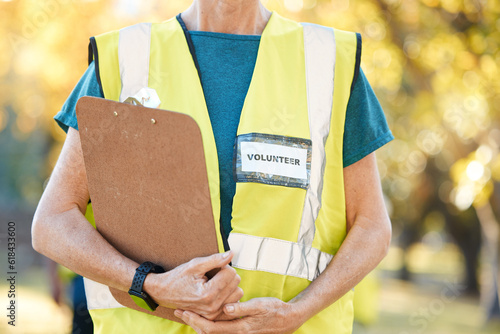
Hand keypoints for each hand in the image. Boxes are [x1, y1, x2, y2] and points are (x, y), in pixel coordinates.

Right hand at [145, 251, 242, 319]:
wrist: (164, 293)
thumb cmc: (179, 277)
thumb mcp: (195, 265)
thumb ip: (215, 259)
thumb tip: (231, 253)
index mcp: (208, 294)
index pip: (231, 273)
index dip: (222, 265)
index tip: (212, 267)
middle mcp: (212, 306)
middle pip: (236, 283)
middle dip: (227, 275)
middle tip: (213, 275)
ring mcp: (213, 313)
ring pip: (238, 293)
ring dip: (230, 285)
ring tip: (215, 283)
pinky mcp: (213, 316)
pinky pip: (232, 302)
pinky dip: (228, 295)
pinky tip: (218, 291)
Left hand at [174, 297, 304, 333]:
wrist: (289, 319)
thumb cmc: (275, 310)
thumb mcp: (261, 306)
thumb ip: (243, 308)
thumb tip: (226, 308)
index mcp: (240, 328)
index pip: (212, 328)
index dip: (196, 321)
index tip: (184, 312)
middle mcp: (237, 333)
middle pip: (208, 332)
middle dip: (193, 322)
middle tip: (179, 311)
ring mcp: (238, 332)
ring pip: (213, 331)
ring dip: (199, 323)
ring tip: (187, 313)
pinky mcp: (239, 329)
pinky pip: (220, 328)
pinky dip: (209, 322)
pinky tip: (204, 315)